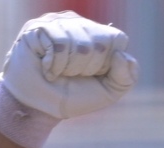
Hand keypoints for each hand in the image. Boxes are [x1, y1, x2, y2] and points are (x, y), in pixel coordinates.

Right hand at [0, 12, 138, 121]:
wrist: (39, 109)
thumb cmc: (72, 97)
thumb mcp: (107, 92)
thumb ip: (125, 77)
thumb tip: (123, 56)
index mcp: (98, 34)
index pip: (117, 39)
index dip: (106, 63)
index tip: (91, 74)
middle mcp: (79, 23)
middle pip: (100, 42)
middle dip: (87, 68)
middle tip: (71, 75)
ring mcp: (58, 22)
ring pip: (80, 44)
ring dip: (69, 68)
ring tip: (58, 72)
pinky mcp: (38, 28)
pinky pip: (59, 44)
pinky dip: (55, 65)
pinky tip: (47, 69)